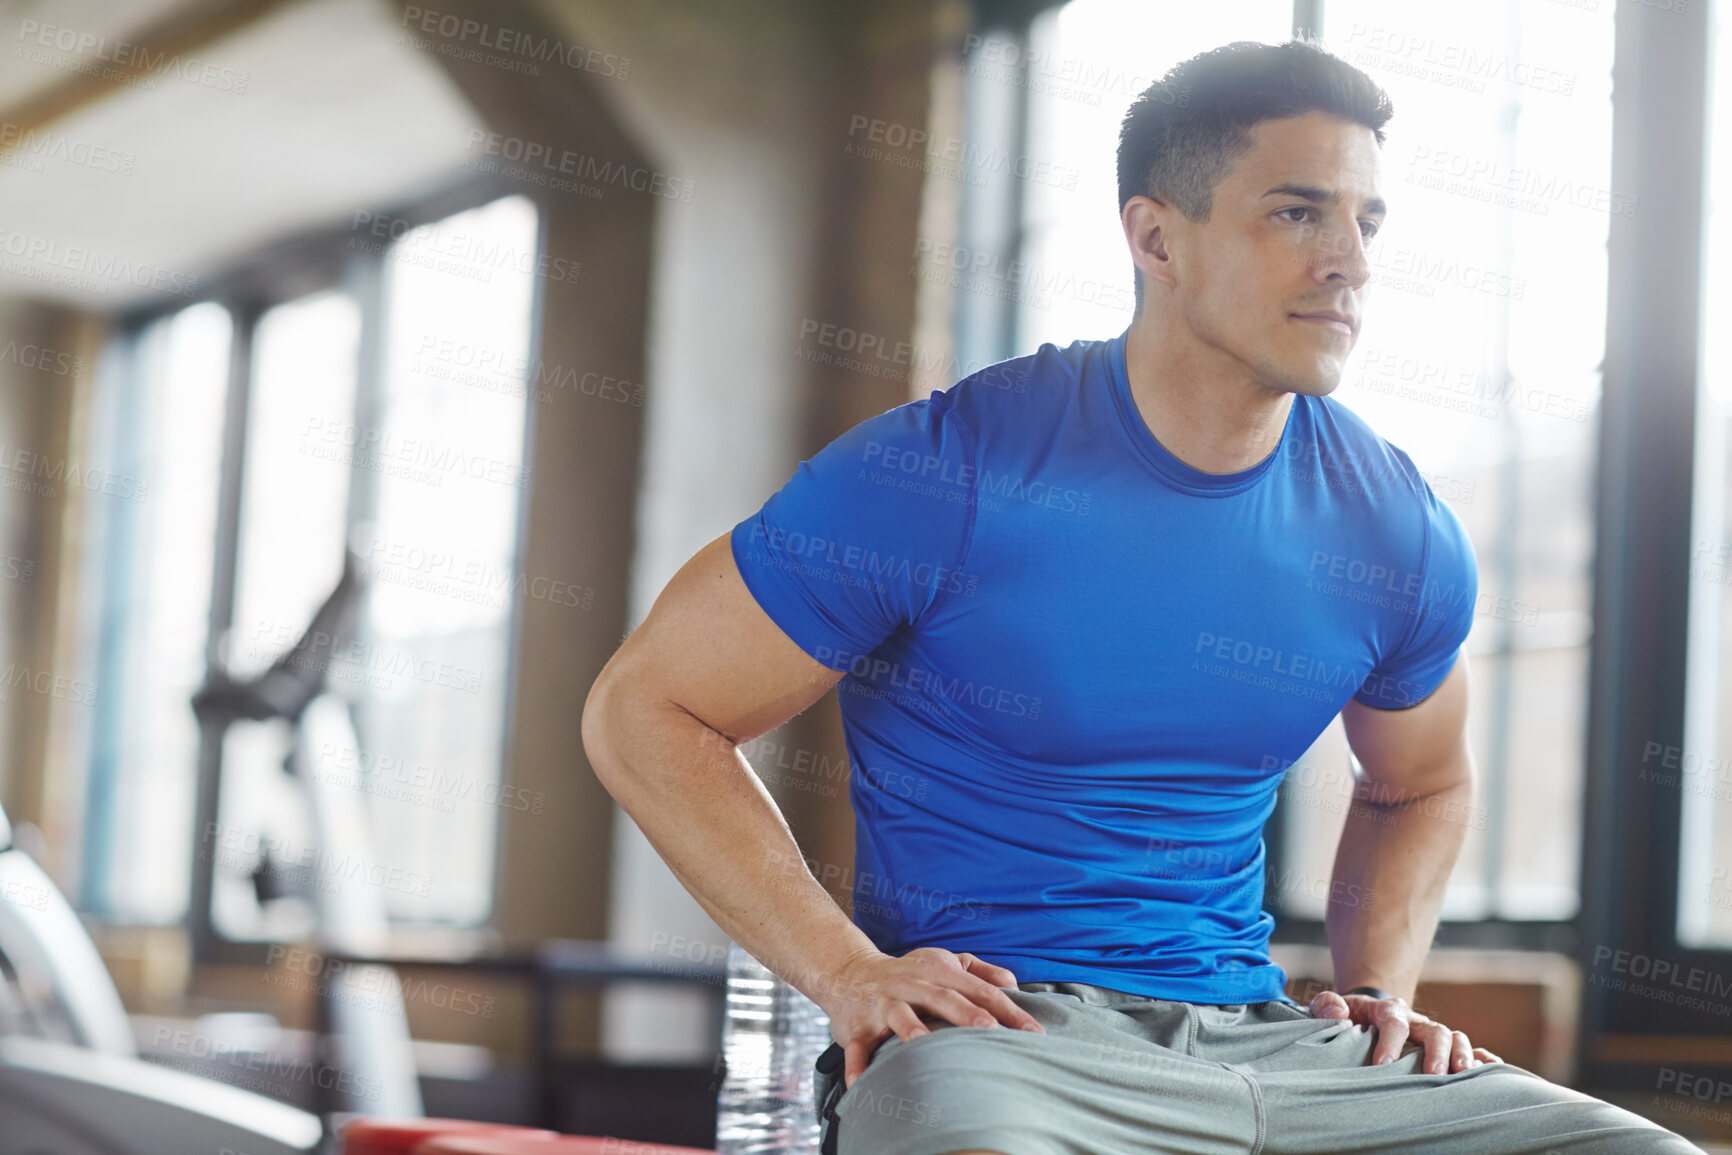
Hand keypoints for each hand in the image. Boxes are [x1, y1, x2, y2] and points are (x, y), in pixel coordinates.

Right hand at [815, 946, 1045, 1088]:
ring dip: (911, 1029)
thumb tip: (1013, 983)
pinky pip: (857, 1046)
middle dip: (967, 1014)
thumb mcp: (943, 962)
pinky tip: (861, 1084)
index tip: (1033, 1032)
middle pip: (943, 998)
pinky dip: (857, 1064)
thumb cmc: (908, 972)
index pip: (979, 990)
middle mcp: (912, 985)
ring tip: (924, 1045)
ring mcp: (883, 1004)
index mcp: (938, 972)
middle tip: (991, 1030)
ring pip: (899, 1015)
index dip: (1007, 1009)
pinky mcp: (858, 1025)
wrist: (848, 971)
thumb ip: (979, 971)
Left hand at [1309, 989, 1504, 1074]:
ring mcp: (1432, 1034)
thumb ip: (1327, 1006)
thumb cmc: (1347, 1017)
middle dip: (1436, 1052)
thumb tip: (1337, 1013)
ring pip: (1454, 1038)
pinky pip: (1471, 1049)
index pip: (1393, 1022)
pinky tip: (1492, 1071)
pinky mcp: (1444, 1048)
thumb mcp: (1330, 1007)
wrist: (1367, 1014)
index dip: (1389, 1042)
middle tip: (1433, 1075)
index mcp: (1387, 1010)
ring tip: (1464, 1075)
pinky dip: (1484, 1058)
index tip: (1382, 1066)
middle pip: (1433, 1030)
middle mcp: (1415, 1021)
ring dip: (1462, 1055)